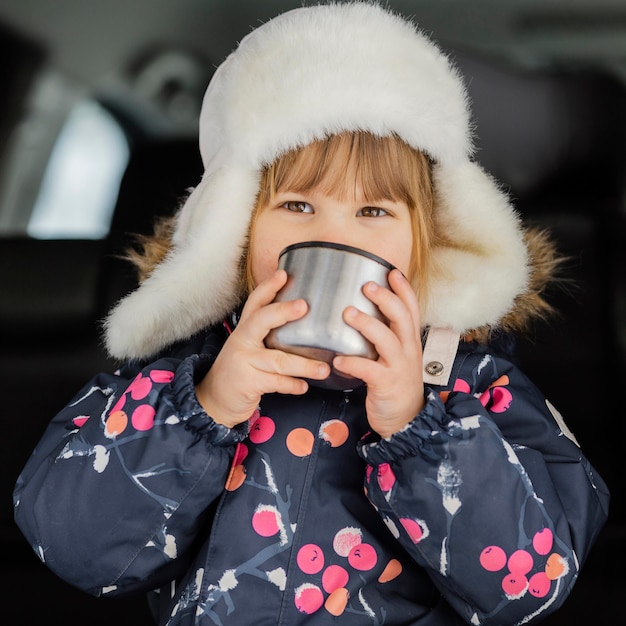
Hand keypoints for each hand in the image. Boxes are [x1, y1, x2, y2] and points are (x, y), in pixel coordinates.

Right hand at [195, 270, 330, 428]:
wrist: (215, 398)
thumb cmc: (241, 369)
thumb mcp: (249, 346)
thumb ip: (269, 335)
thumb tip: (303, 322)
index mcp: (246, 329)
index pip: (256, 302)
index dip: (269, 287)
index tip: (284, 274)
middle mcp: (243, 340)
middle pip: (262, 320)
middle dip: (283, 311)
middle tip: (304, 306)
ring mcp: (244, 361)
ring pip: (278, 360)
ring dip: (304, 365)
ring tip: (324, 368)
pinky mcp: (248, 382)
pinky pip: (276, 382)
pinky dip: (292, 385)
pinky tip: (304, 386)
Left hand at [333, 269, 423, 437]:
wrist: (406, 419)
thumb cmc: (395, 382)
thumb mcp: (397, 356)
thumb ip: (385, 336)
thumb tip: (361, 312)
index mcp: (409, 340)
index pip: (411, 309)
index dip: (403, 289)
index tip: (391, 271)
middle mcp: (407, 350)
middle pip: (402, 317)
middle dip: (385, 299)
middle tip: (366, 286)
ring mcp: (399, 367)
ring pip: (386, 340)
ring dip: (367, 324)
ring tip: (347, 313)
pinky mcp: (386, 385)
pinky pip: (369, 371)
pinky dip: (353, 363)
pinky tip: (337, 360)